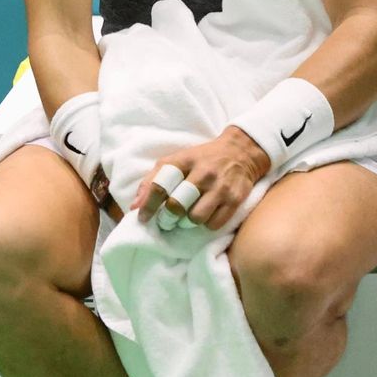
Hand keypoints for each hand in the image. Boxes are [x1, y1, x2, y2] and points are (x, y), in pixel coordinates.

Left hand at [131, 127, 271, 230]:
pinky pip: (214, 223)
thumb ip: (154, 179)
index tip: (142, 218)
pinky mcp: (235, 199)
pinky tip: (205, 215)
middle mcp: (202, 173)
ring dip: (188, 222)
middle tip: (166, 220)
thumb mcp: (177, 160)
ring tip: (187, 216)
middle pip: (176, 205)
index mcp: (183, 161)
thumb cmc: (202, 159)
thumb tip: (135, 206)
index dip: (147, 204)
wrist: (240, 152)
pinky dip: (206, 224)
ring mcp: (220, 187)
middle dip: (168, 217)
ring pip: (195, 217)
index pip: (160, 185)